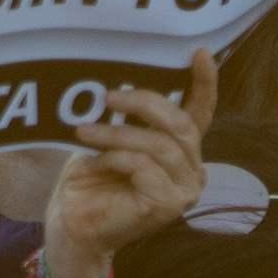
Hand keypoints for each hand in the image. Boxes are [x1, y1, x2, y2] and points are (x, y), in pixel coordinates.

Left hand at [34, 54, 214, 277]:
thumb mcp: (106, 138)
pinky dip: (116, 158)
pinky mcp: (168, 205)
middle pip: (181, 124)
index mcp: (180, 150)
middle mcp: (191, 169)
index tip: (200, 52)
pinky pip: (145, 167)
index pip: (200, 113)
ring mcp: (184, 190)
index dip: (204, 83)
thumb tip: (117, 82)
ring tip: (84, 131)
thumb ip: (125, 117)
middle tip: (107, 96)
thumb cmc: (89, 180)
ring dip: (118, 133)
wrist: (73, 225)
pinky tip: (96, 162)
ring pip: (160, 145)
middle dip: (144, 103)